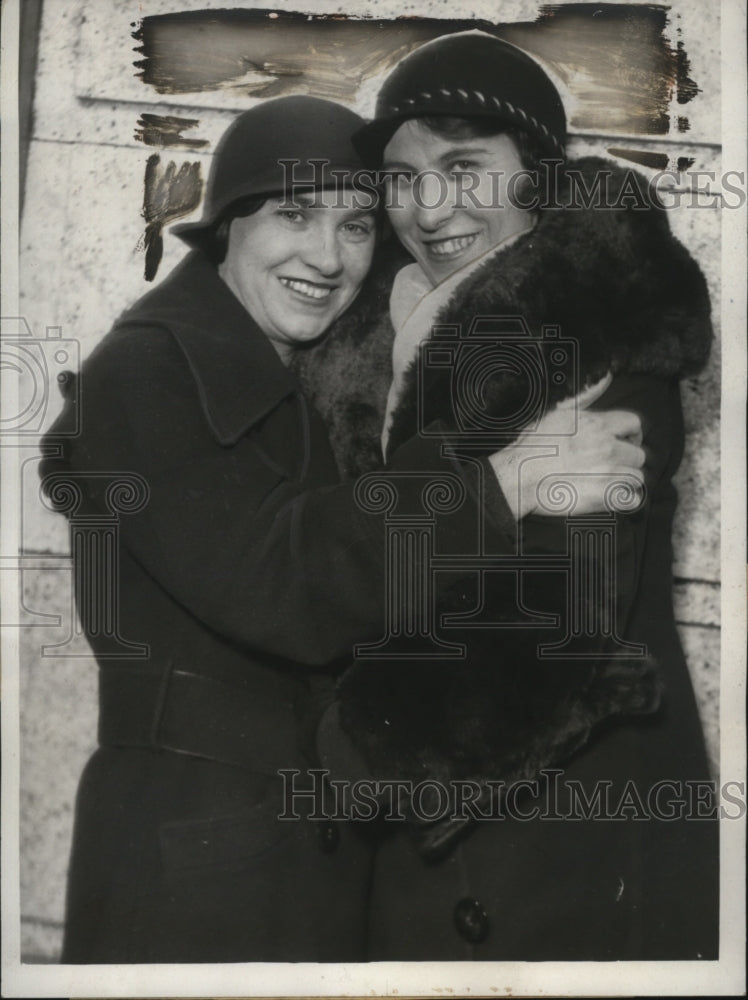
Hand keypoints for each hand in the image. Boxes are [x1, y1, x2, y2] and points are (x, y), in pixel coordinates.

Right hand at [488, 375, 645, 519]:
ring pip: (637, 477)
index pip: (633, 424)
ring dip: (626, 480)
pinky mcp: (604, 497)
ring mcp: (608, 473)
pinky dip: (627, 500)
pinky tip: (614, 497)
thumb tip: (607, 378)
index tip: (622, 441)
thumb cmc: (533, 446)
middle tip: (612, 465)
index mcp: (597, 425)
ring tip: (610, 482)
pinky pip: (633, 500)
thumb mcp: (557, 412)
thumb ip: (587, 396)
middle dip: (627, 459)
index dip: (630, 434)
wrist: (519, 476)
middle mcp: (607, 447)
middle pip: (638, 453)